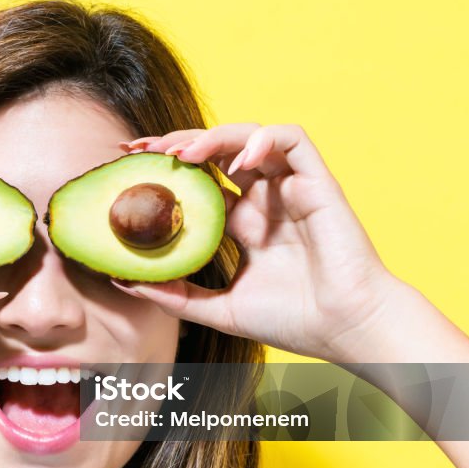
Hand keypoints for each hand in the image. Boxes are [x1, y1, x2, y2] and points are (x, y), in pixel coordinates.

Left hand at [112, 123, 399, 361]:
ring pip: (248, 138)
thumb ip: (174, 295)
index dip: (164, 168)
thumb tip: (122, 280)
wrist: (346, 330)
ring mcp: (290, 187)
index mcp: (243, 222)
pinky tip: (236, 159)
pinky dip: (262, 139)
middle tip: (139, 148)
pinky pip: (292, 140)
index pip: (198, 181)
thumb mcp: (219, 309)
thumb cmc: (294, 321)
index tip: (127, 164)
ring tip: (180, 153)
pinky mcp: (318, 182)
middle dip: (176, 142)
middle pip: (215, 153)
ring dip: (212, 137)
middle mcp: (264, 199)